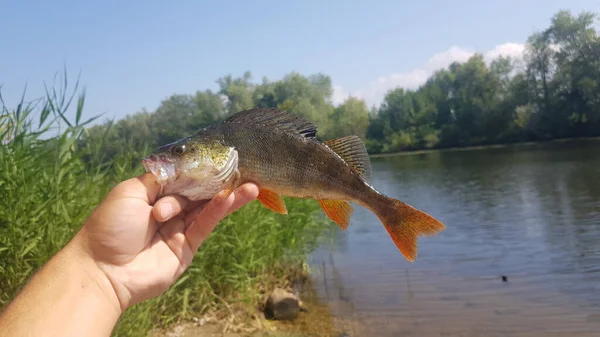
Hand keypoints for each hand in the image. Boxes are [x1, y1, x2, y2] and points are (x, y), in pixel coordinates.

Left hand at [72, 172, 258, 311]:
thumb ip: (161, 179)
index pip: (183, 177)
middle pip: (199, 192)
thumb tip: (186, 167)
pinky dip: (217, 211)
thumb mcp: (131, 192)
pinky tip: (231, 198)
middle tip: (245, 168)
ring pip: (207, 208)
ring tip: (252, 185)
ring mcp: (179, 229)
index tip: (221, 157)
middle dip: (220, 180)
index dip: (201, 168)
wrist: (103, 271)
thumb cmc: (111, 227)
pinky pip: (204, 225)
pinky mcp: (187, 247)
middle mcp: (168, 209)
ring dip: (229, 196)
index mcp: (152, 194)